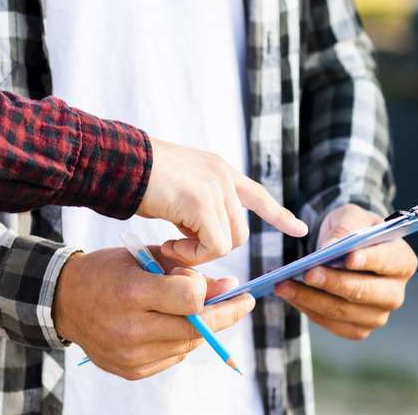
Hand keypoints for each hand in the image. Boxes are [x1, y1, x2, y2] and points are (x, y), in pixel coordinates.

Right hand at [53, 245, 254, 380]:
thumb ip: (184, 270)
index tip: (222, 282)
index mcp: (132, 293)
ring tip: (205, 309)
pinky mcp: (131, 371)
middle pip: (196, 327)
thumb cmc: (107, 271)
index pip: (191, 299)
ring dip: (203, 327)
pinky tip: (176, 324)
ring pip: (188, 344)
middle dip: (224, 313)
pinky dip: (181, 340)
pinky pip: (173, 357)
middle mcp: (131, 329)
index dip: (208, 290)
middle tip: (243, 301)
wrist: (64, 301)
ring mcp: (131, 355)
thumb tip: (227, 286)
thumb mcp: (143, 256)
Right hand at [137, 138, 306, 265]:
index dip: (278, 214)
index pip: (257, 194)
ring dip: (200, 253)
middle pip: (240, 231)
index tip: (300, 229)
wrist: (118, 162)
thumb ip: (195, 208)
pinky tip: (168, 245)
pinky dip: (192, 255)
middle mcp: (222, 175)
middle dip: (215, 247)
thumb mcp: (176, 190)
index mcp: (217, 169)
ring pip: (229, 242)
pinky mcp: (202, 203)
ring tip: (170, 245)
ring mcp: (215, 187)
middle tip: (178, 248)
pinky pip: (213, 247)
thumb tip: (199, 237)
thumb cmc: (136, 178)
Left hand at [275, 204, 417, 339]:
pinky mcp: (358, 328)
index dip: (368, 260)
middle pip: (365, 292)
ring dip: (311, 299)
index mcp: (403, 261)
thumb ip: (344, 229)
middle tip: (306, 272)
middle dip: (333, 283)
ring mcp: (378, 314)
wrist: (344, 248)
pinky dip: (310, 310)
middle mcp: (395, 293)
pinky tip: (292, 295)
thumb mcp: (350, 217)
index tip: (347, 257)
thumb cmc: (353, 229)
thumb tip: (328, 249)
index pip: (388, 262)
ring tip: (284, 284)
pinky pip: (333, 324)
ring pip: (344, 312)